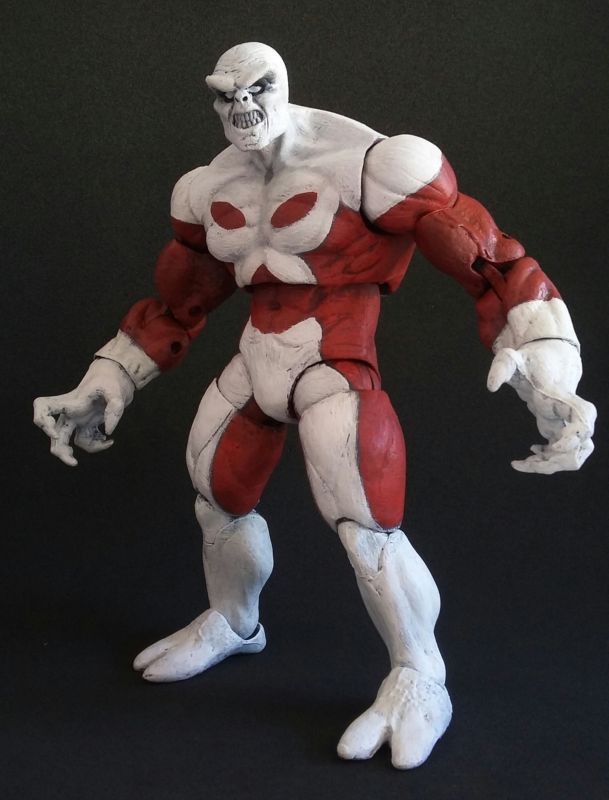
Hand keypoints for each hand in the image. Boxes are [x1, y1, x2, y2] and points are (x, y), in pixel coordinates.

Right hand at [33, 359, 134, 465]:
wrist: (116, 381)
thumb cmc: (110, 382)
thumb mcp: (115, 391)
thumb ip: (115, 408)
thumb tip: (108, 431)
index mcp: (69, 402)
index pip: (43, 406)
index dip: (42, 420)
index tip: (55, 432)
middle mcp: (69, 414)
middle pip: (54, 434)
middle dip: (59, 450)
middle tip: (72, 461)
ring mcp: (77, 422)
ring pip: (65, 442)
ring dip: (69, 454)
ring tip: (75, 463)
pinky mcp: (86, 427)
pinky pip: (85, 442)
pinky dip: (96, 446)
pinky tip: (109, 441)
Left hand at [487, 340, 595, 473]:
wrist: (548, 361)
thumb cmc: (529, 361)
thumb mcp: (511, 359)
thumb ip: (501, 369)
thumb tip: (491, 387)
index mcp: (564, 398)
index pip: (583, 420)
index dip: (574, 437)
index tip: (553, 448)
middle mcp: (573, 415)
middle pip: (582, 446)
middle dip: (556, 460)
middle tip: (527, 460)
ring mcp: (570, 425)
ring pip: (575, 456)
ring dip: (551, 466)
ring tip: (524, 462)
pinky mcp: (563, 432)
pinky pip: (564, 456)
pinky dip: (547, 462)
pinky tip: (530, 455)